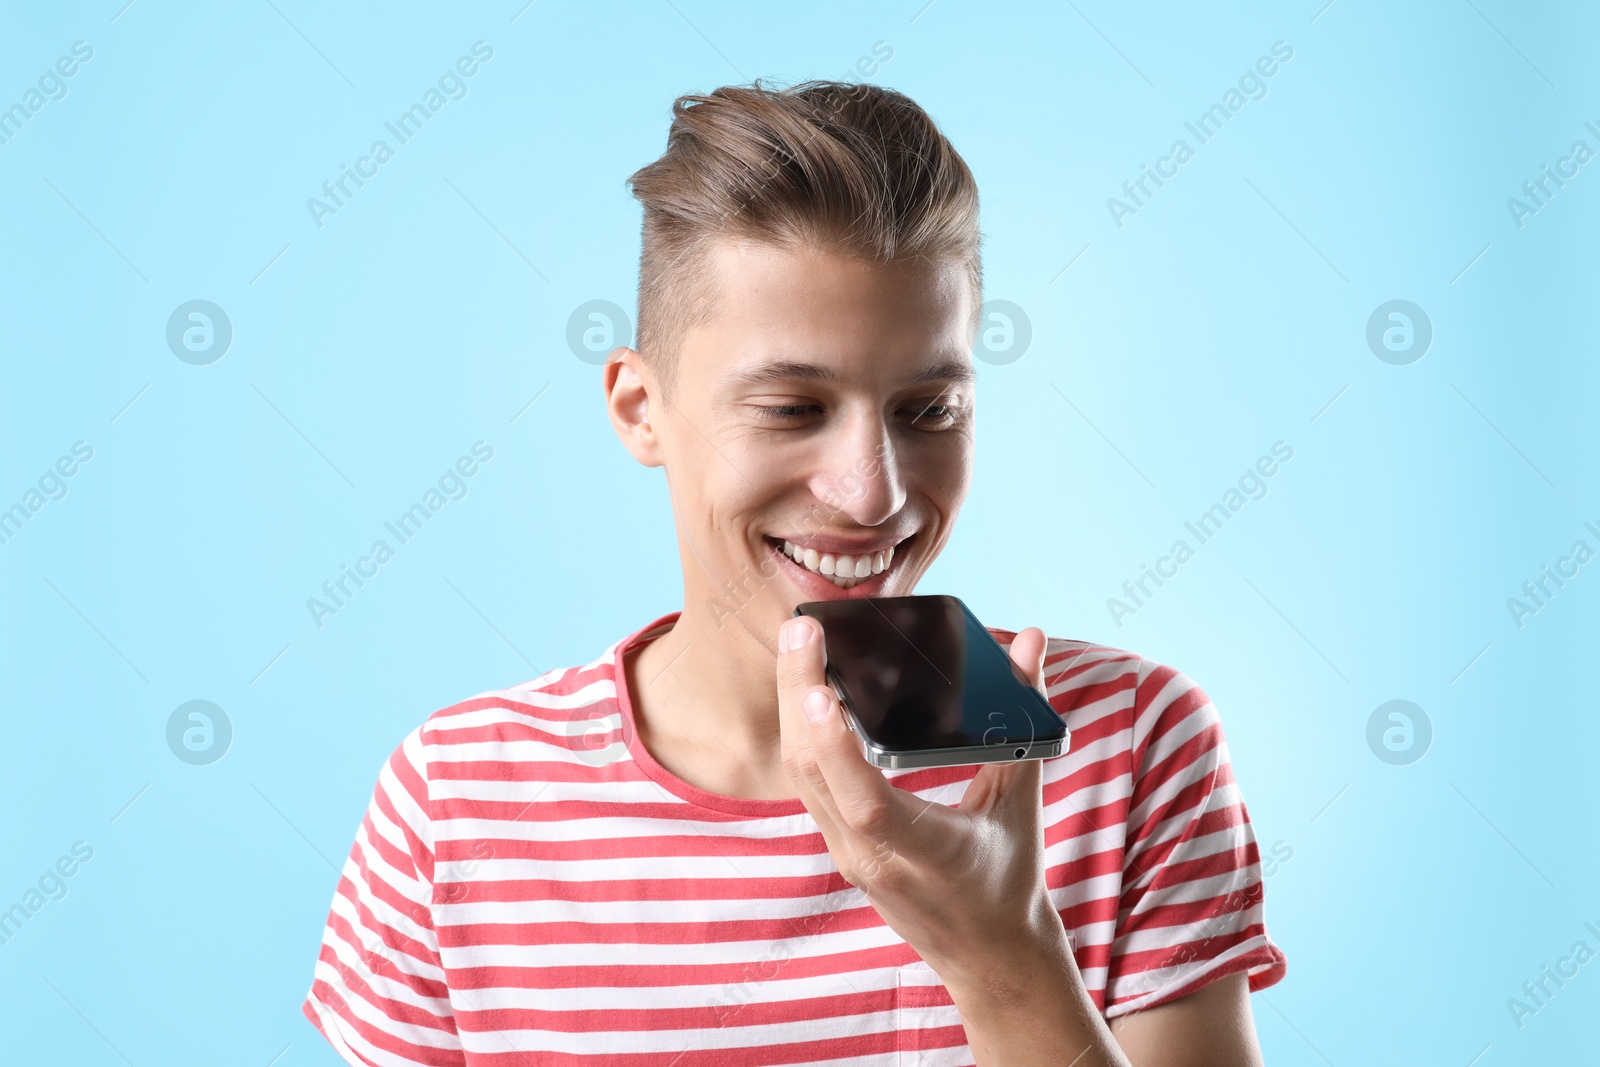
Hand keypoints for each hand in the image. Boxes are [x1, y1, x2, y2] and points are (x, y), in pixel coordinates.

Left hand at [775, 613, 1069, 991]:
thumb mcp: (1024, 799)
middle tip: (800, 627)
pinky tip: (804, 689)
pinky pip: (807, 785)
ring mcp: (849, 856)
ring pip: (800, 777)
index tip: (820, 691)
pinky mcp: (838, 848)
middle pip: (813, 774)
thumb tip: (1032, 639)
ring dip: (791, 707)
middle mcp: (875, 858)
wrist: (989, 956)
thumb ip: (1024, 715)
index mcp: (930, 853)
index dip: (838, 748)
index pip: (869, 803)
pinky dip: (803, 733)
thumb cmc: (1011, 878)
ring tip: (796, 643)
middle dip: (798, 694)